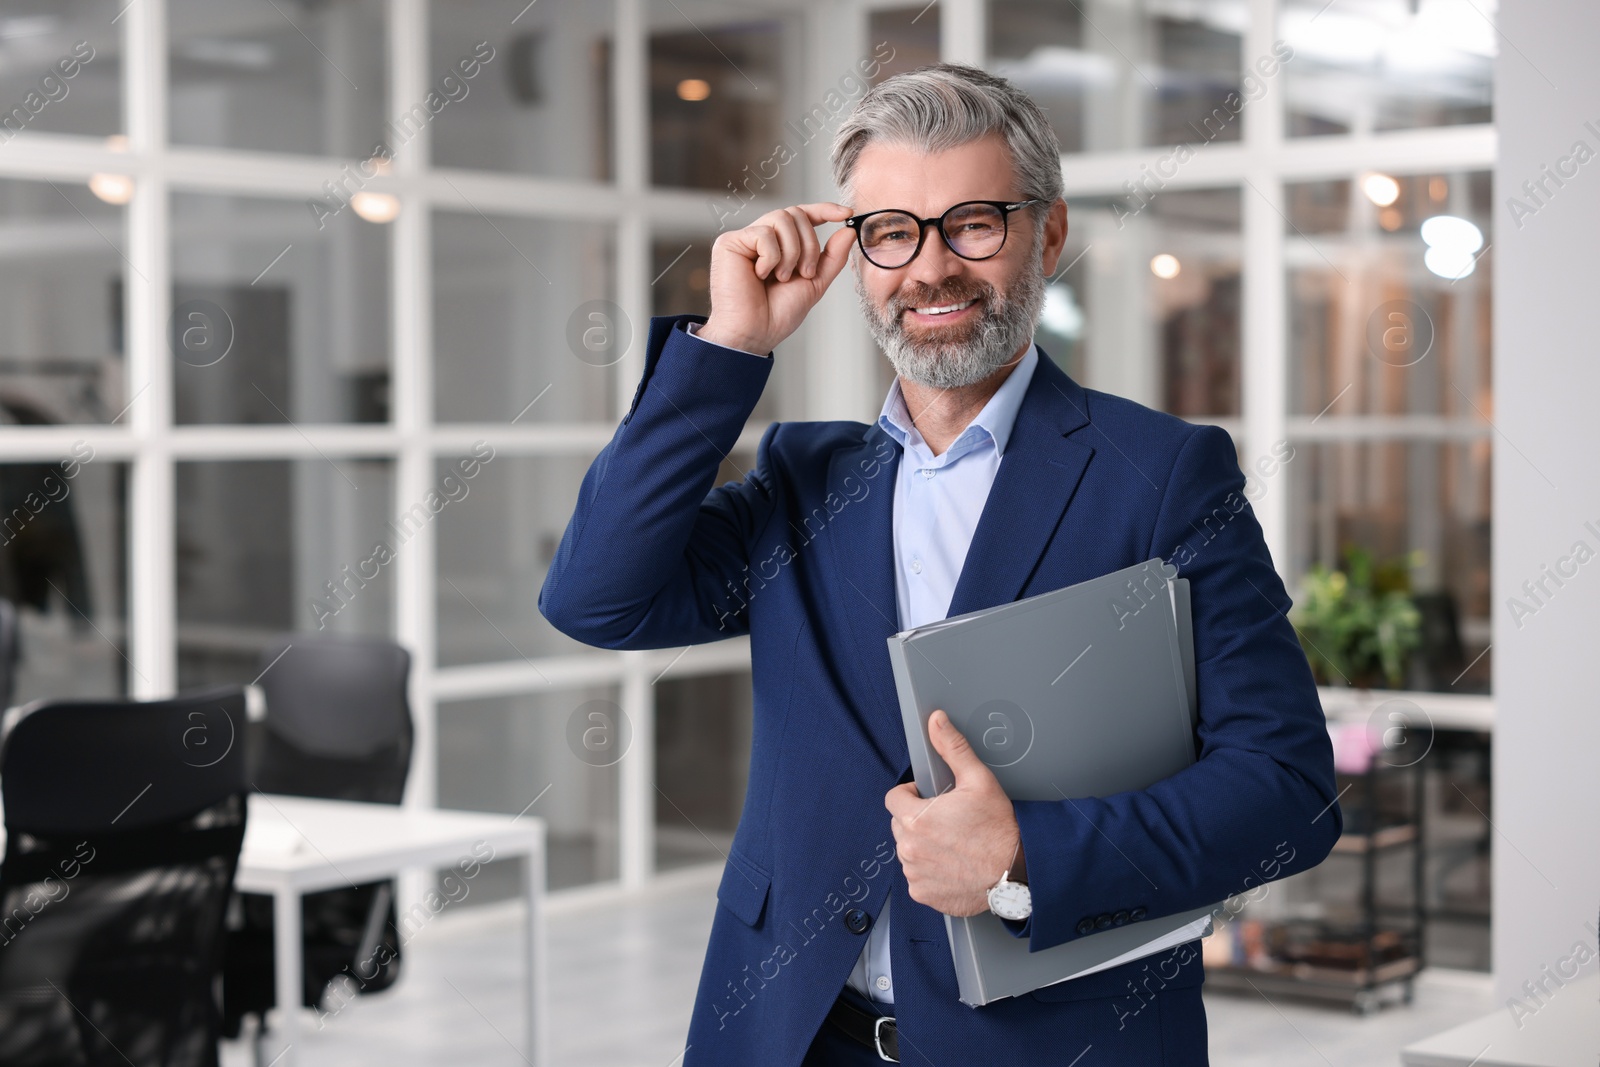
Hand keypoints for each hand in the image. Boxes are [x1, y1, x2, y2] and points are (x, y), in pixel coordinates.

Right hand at [699, 203, 854, 354]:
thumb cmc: (778, 314)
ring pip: (781, 218)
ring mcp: (744, 238)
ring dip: (792, 252)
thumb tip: (849, 230)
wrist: (756, 333)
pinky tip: (760, 276)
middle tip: (804, 273)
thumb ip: (832, 257)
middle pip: (795, 213)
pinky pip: (763, 233)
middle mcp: (760, 237)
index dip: (824, 210)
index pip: (802, 215)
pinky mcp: (729, 242)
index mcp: (779, 244)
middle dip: (808, 244)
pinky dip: (771, 258)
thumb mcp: (815, 282)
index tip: (847, 213)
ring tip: (781, 277)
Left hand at [886, 709, 1023, 916]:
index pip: (893, 798)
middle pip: (900, 825)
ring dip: (923, 846)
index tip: (929, 798)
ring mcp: (915, 874)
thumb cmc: (1000, 829)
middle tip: (947, 821)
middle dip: (918, 820)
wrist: (1017, 871)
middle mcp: (910, 850)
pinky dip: (930, 871)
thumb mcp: (979, 780)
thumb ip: (953, 748)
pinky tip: (953, 864)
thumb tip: (937, 722)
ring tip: (953, 844)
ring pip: (908, 851)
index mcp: (916, 819)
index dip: (911, 794)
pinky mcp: (925, 894)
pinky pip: (918, 877)